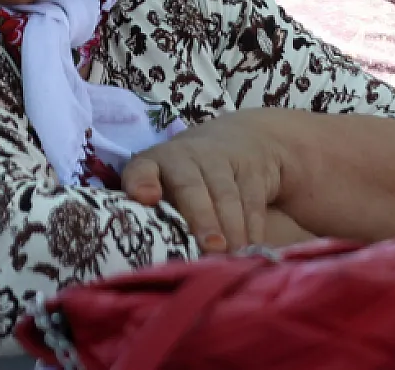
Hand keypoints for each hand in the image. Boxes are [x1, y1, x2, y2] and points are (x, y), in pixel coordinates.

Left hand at [121, 110, 286, 252]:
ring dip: (230, 226)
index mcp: (155, 163)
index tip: (147, 198)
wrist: (236, 138)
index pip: (142, 168)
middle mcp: (185, 158)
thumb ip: (151, 216)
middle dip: (201, 216)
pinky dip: (252, 227)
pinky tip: (251, 248)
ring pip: (225, 195)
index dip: (143, 181)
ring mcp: (221, 160)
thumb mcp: (162, 186)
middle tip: (210, 247)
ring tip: (233, 254)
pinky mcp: (250, 170)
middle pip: (190, 186)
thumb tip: (145, 255)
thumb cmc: (183, 179)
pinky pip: (252, 200)